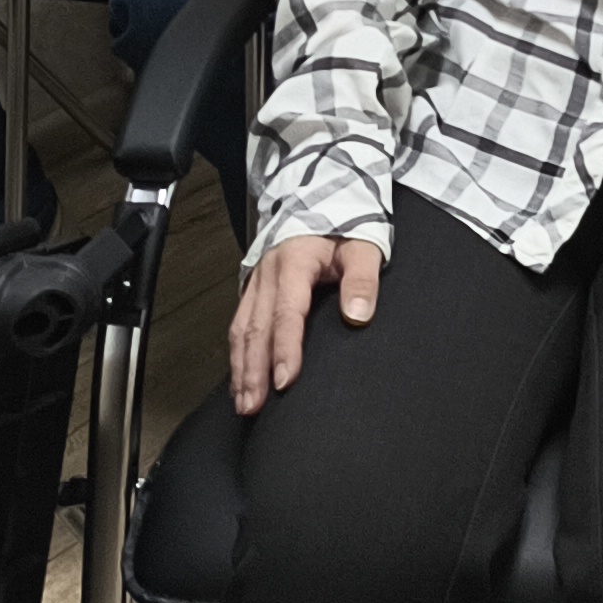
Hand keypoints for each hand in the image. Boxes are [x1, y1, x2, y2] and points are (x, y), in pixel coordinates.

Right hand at [230, 233, 381, 412]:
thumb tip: (359, 315)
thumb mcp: (364, 244)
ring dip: (241, 368)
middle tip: (254, 406)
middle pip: (256, 329)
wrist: (324, 195)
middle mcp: (268, 274)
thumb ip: (362, 279)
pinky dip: (238, 354)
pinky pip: (240, 324)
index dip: (285, 349)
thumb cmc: (344, 223)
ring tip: (244, 402)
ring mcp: (258, 282)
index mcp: (293, 262)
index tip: (285, 380)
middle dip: (253, 371)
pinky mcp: (255, 288)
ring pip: (242, 329)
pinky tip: (239, 377)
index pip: (286, 313)